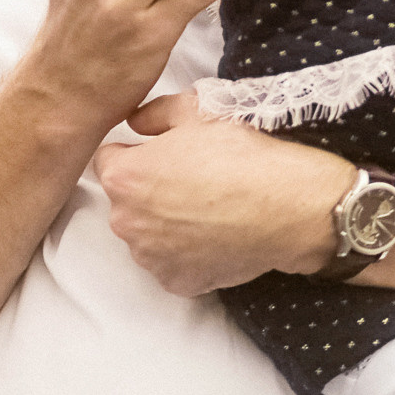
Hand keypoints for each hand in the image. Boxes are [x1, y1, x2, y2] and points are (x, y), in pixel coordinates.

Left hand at [94, 95, 347, 295]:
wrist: (286, 204)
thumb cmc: (241, 154)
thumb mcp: (197, 110)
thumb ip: (153, 113)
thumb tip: (134, 122)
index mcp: (124, 178)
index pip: (107, 160)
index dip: (136, 152)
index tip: (164, 152)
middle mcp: (126, 223)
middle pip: (125, 202)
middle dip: (148, 190)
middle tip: (191, 178)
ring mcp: (151, 259)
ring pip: (147, 235)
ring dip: (165, 223)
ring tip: (206, 208)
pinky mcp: (177, 283)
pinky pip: (171, 264)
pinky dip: (185, 253)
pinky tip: (214, 234)